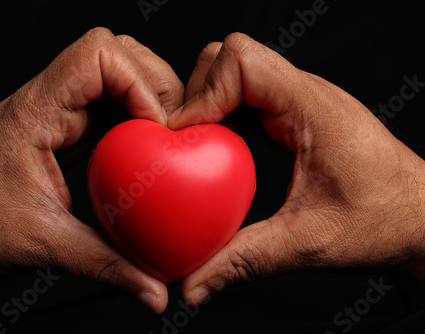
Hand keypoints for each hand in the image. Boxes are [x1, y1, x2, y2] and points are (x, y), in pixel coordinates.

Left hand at [0, 27, 183, 331]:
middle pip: (114, 56)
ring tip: (160, 138)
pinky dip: (132, 122)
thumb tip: (153, 289)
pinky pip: (106, 109)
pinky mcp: (61, 130)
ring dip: (146, 101)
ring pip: (113, 78)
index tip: (154, 125)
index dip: (137, 81)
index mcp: (34, 112)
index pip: (96, 55)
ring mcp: (54, 114)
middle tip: (167, 129)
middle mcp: (46, 103)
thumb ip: (105, 264)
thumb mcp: (43, 244)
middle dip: (153, 84)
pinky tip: (140, 153)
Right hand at [168, 33, 424, 304]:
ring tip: (199, 143)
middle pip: (231, 56)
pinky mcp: (295, 114)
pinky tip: (222, 150)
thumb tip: (193, 284)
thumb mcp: (307, 243)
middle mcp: (305, 93)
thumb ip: (243, 260)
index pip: (242, 62)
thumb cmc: (384, 221)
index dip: (204, 93)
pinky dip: (225, 114)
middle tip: (187, 138)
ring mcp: (299, 101)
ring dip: (210, 102)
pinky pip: (248, 95)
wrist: (421, 217)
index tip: (187, 134)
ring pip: (237, 71)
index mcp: (312, 108)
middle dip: (199, 91)